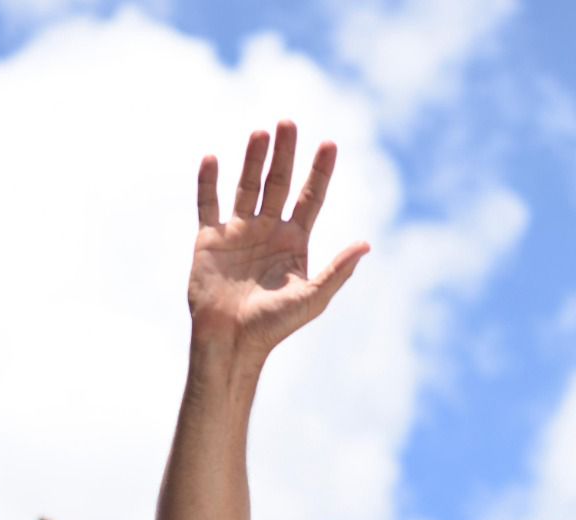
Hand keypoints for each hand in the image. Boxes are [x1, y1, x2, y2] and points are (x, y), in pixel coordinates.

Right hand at [189, 121, 369, 361]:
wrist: (231, 342)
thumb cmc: (274, 326)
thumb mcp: (312, 298)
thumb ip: (337, 271)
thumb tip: (367, 244)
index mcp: (294, 242)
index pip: (310, 197)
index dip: (320, 171)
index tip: (330, 143)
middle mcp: (268, 231)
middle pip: (279, 183)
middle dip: (285, 154)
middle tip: (289, 122)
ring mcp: (238, 232)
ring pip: (247, 186)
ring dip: (253, 160)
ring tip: (261, 133)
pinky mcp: (209, 239)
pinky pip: (208, 204)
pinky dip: (208, 182)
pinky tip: (213, 158)